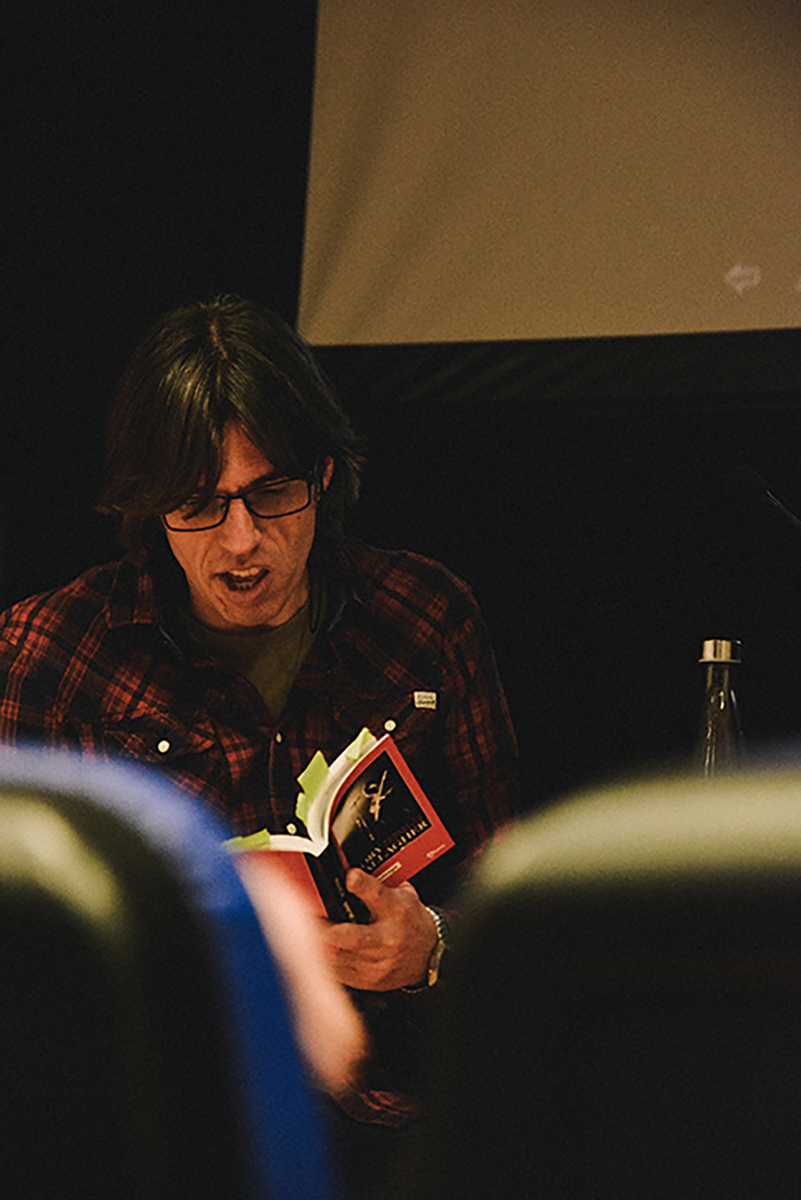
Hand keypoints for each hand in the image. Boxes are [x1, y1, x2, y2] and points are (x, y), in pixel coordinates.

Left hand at [321, 868, 437, 990]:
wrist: (429, 956)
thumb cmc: (412, 923)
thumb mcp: (402, 896)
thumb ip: (376, 885)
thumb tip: (348, 874)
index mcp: (396, 911)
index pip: (377, 895)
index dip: (361, 883)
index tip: (349, 877)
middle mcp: (388, 939)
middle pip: (352, 937)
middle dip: (327, 930)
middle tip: (311, 921)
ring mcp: (379, 963)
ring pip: (340, 957)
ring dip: (324, 946)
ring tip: (316, 936)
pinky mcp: (370, 981)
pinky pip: (340, 973)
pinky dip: (331, 962)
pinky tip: (330, 953)